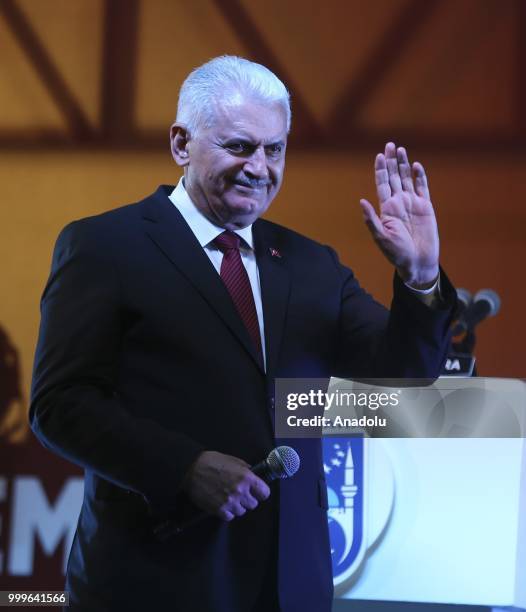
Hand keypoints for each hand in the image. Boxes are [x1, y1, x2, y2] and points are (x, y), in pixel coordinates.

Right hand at [182, 451, 269, 520]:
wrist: (191, 468)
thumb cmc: (212, 461)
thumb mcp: (233, 460)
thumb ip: (245, 469)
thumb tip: (253, 475)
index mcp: (246, 477)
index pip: (264, 493)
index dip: (261, 492)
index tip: (257, 492)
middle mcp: (240, 491)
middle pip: (253, 504)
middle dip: (248, 499)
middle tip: (239, 493)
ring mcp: (230, 502)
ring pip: (242, 511)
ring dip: (237, 506)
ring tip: (229, 498)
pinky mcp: (219, 510)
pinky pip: (230, 517)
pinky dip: (227, 512)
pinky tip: (222, 503)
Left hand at [359, 142, 439, 288]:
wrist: (417, 262)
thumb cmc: (396, 253)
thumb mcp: (381, 237)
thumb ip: (371, 219)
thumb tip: (361, 201)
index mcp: (386, 209)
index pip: (382, 184)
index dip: (380, 170)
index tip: (379, 156)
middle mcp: (398, 203)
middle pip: (394, 177)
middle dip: (391, 161)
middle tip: (390, 145)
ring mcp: (413, 204)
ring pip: (407, 179)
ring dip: (404, 164)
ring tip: (401, 150)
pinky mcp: (426, 207)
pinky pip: (423, 188)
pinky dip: (420, 177)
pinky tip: (416, 166)